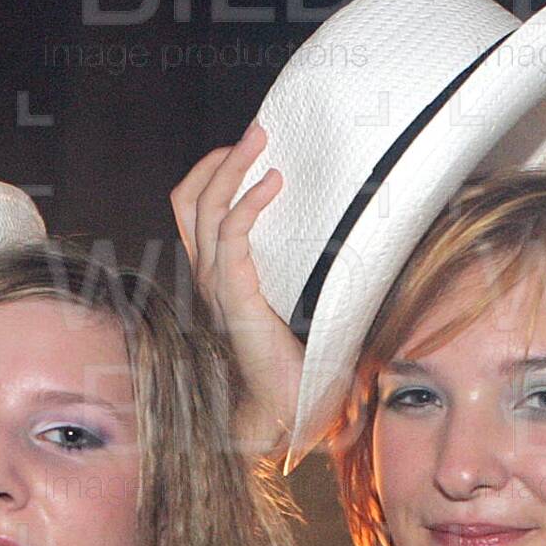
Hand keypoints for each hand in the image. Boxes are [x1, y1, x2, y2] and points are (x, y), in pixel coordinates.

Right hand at [171, 122, 302, 454]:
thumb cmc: (301, 366)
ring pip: (205, 212)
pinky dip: (249, 205)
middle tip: (257, 130)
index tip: (242, 148)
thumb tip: (356, 233)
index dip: (210, 172)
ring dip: (233, 170)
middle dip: (221, 159)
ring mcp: (218, 290)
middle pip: (190, 201)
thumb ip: (307, 272)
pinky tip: (274, 187)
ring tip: (263, 145)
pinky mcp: (236, 301)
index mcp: (219, 278)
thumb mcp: (303, 304)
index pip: (192, 211)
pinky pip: (231, 238)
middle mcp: (209, 280)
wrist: (290, 414)